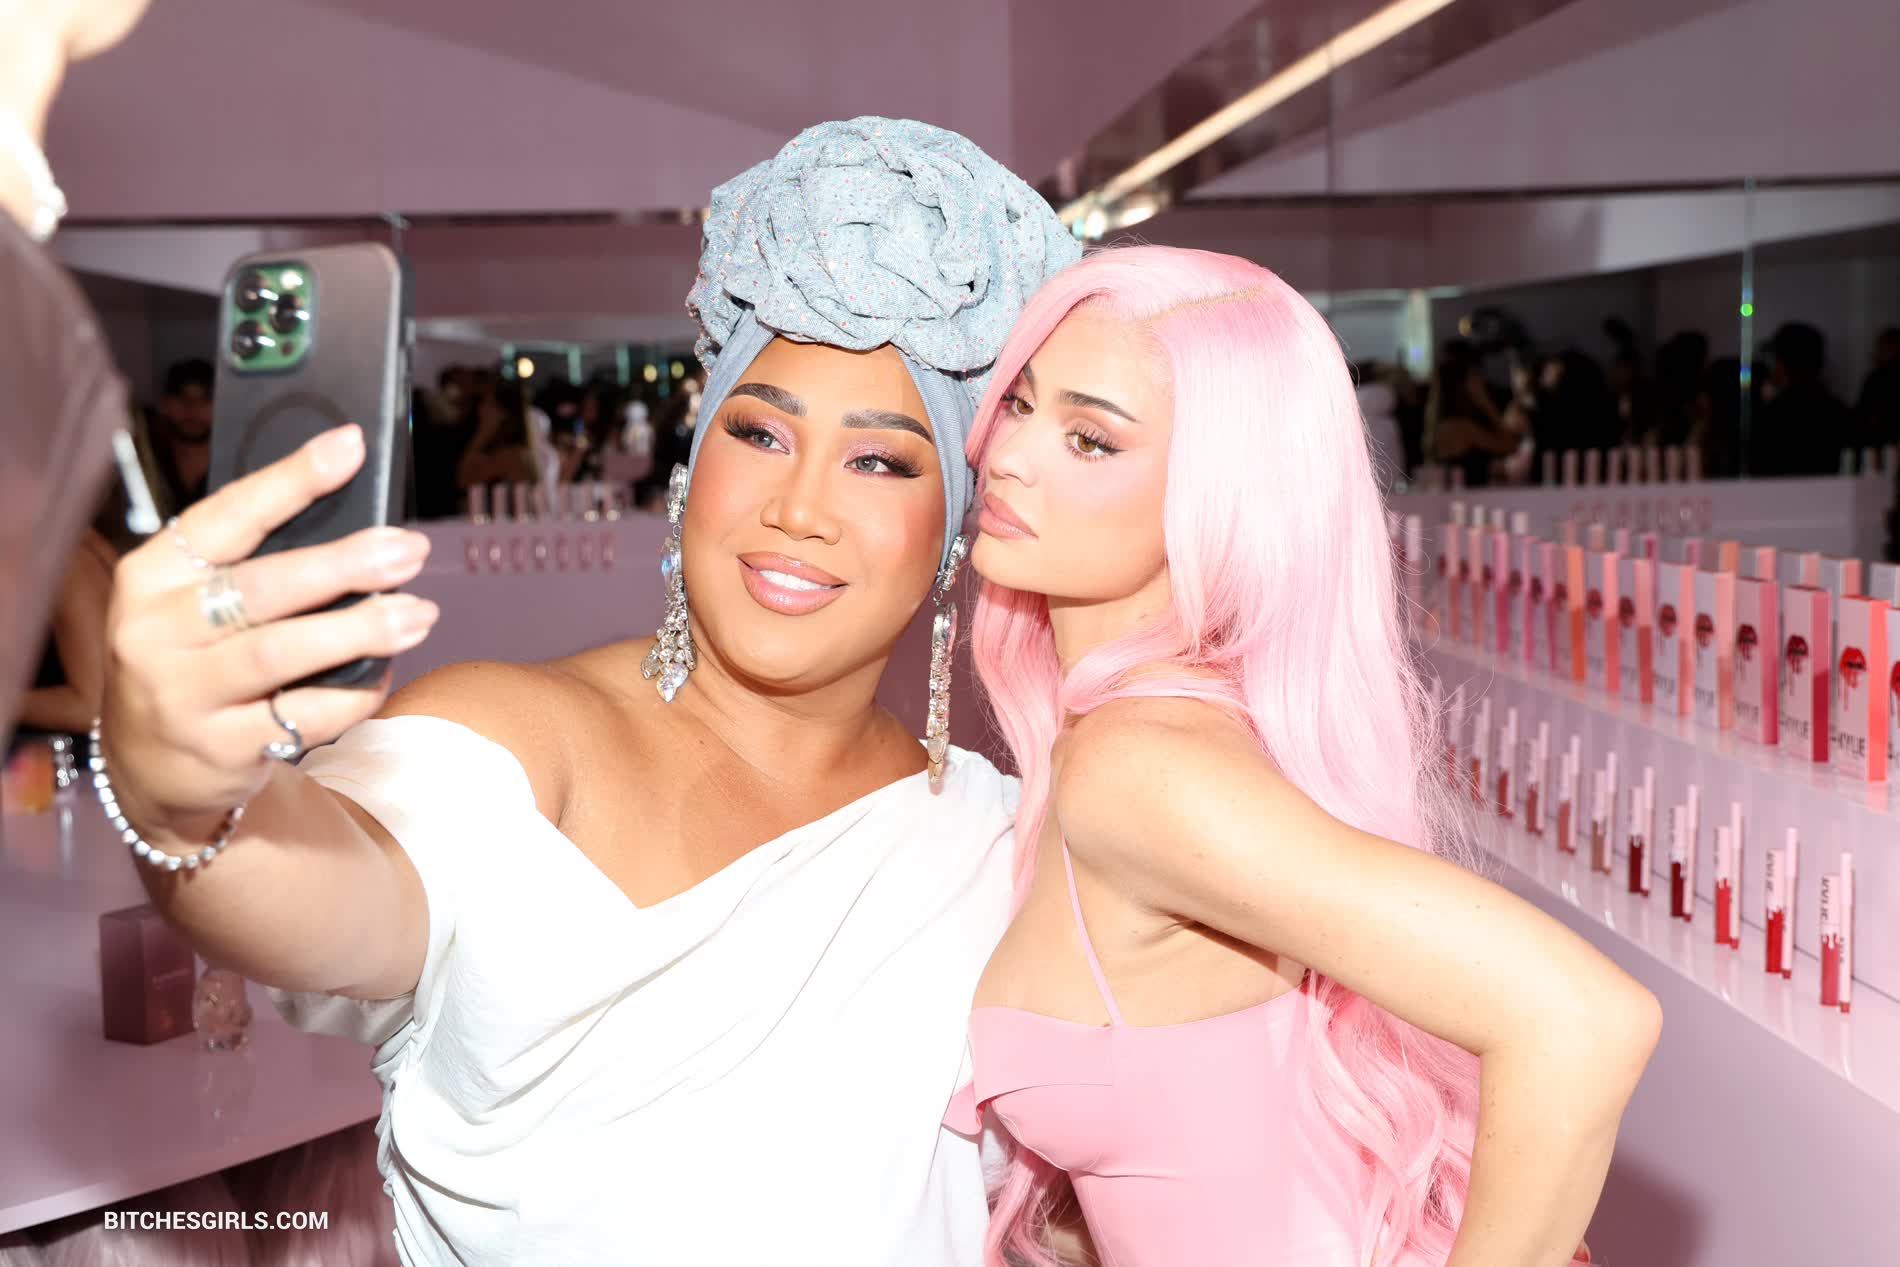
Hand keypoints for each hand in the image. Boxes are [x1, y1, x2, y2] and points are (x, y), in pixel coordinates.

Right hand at [99, 425, 439, 845]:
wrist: (146, 766)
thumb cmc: (191, 660)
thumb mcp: (193, 602)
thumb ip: (253, 562)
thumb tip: (357, 522)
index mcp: (152, 575)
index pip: (227, 516)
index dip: (292, 479)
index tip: (350, 447)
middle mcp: (156, 632)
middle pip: (263, 588)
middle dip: (345, 564)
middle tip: (408, 550)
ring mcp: (182, 695)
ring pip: (282, 653)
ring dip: (360, 630)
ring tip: (417, 614)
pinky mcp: (217, 749)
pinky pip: (302, 716)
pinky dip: (353, 693)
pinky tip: (383, 673)